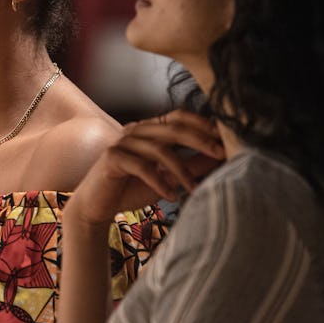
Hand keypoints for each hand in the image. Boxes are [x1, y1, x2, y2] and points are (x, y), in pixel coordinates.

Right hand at [66, 110, 223, 229]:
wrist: (98, 205)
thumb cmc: (132, 189)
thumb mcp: (169, 178)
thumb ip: (191, 166)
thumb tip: (220, 158)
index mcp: (149, 129)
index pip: (179, 117)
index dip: (202, 124)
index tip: (226, 138)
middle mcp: (135, 130)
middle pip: (173, 128)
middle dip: (200, 140)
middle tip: (221, 154)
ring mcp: (122, 142)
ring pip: (159, 149)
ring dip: (181, 170)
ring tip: (194, 189)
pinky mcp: (112, 158)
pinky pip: (141, 166)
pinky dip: (159, 182)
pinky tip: (171, 196)